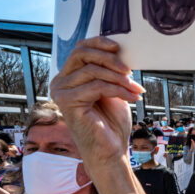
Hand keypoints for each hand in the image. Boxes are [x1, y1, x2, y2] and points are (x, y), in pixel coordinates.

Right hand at [50, 36, 144, 166]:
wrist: (111, 150)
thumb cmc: (111, 122)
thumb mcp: (112, 88)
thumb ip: (109, 70)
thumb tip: (118, 49)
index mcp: (68, 77)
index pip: (80, 49)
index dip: (99, 43)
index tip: (119, 48)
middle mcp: (60, 82)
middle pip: (82, 54)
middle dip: (110, 59)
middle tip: (129, 71)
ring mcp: (61, 92)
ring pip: (92, 71)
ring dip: (119, 78)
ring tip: (134, 88)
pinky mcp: (68, 103)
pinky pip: (97, 86)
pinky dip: (118, 89)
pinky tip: (132, 97)